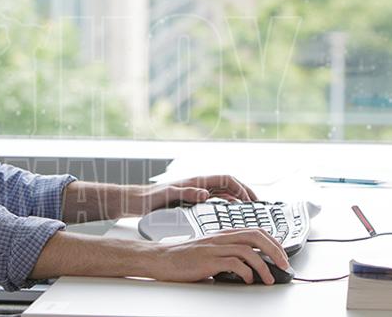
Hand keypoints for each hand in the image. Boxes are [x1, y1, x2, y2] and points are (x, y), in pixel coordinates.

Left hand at [127, 175, 257, 214]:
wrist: (135, 202)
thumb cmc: (148, 198)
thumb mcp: (167, 195)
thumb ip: (186, 193)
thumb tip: (205, 194)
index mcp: (196, 181)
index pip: (226, 180)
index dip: (241, 187)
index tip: (252, 199)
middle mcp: (198, 184)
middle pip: (228, 185)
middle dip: (244, 192)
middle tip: (256, 205)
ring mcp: (195, 191)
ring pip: (223, 192)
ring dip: (236, 198)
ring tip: (247, 209)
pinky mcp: (191, 199)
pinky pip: (214, 199)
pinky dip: (225, 203)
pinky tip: (228, 212)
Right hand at [142, 229, 288, 284]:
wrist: (161, 258)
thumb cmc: (184, 257)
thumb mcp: (210, 250)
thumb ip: (228, 253)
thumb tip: (250, 265)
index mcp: (224, 233)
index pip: (255, 230)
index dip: (272, 241)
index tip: (281, 254)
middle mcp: (221, 237)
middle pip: (256, 236)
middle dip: (275, 250)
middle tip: (283, 264)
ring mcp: (215, 247)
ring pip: (248, 250)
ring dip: (263, 265)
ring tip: (268, 278)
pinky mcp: (208, 260)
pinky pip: (234, 263)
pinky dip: (246, 272)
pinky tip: (248, 280)